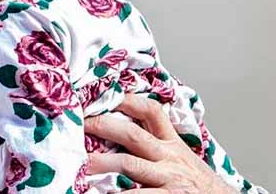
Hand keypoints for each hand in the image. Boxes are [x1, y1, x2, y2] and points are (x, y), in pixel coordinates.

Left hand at [84, 94, 235, 193]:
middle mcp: (169, 157)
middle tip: (78, 125)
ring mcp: (169, 178)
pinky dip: (118, 193)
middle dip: (102, 127)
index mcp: (172, 144)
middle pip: (132, 135)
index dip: (128, 100)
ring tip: (80, 163)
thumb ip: (158, 143)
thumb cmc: (198, 185)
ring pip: (129, 164)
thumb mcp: (183, 157)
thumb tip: (121, 129)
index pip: (151, 113)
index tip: (105, 93)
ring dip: (101, 163)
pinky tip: (100, 192)